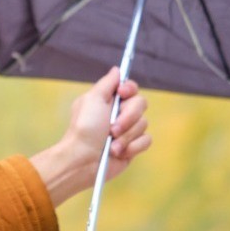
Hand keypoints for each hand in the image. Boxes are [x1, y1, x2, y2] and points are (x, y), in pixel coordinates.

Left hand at [29, 67, 149, 206]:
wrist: (83, 160)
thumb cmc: (84, 129)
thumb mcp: (93, 99)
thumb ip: (107, 83)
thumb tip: (117, 70)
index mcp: (109, 100)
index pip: (131, 87)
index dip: (130, 89)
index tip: (122, 94)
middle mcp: (120, 113)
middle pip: (141, 104)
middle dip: (128, 117)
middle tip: (112, 128)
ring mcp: (127, 131)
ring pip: (144, 124)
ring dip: (126, 136)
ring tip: (111, 145)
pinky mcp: (133, 147)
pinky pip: (146, 141)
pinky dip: (133, 147)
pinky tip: (118, 153)